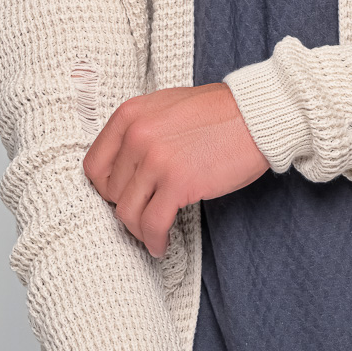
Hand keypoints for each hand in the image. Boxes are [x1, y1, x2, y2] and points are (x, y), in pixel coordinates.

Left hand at [84, 82, 267, 256]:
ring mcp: (156, 160)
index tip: (121, 197)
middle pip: (110, 192)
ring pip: (127, 212)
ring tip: (152, 234)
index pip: (95, 165)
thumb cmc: (219, 111)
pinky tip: (161, 244)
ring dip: (138, 229)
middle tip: (143, 214)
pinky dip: (154, 240)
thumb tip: (124, 165)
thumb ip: (140, 130)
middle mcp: (137, 136)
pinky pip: (153, 223)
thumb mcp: (166, 106)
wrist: (257, 114)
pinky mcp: (178, 183)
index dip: (105, 188)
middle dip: (126, 207)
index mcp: (130, 115)